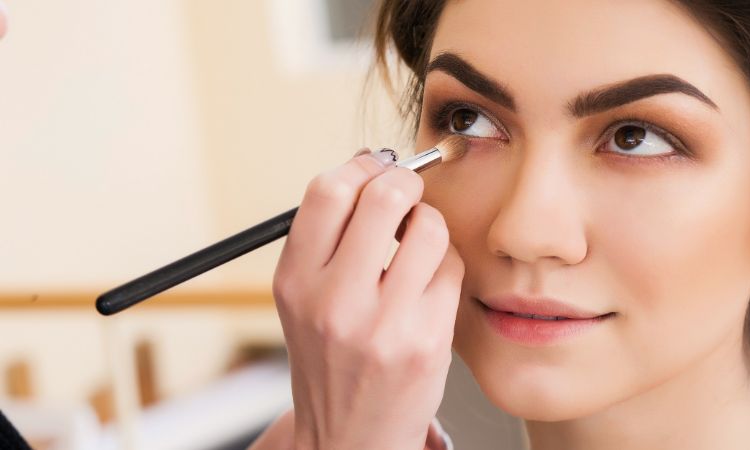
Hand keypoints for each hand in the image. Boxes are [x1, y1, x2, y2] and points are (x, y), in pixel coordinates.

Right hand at [272, 148, 464, 449]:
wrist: (350, 435)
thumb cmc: (332, 357)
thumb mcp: (305, 298)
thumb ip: (328, 237)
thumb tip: (372, 165)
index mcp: (296, 281)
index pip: (326, 191)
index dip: (359, 168)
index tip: (374, 170)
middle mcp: (334, 301)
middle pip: (382, 197)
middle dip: (404, 182)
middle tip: (407, 193)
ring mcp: (383, 324)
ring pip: (428, 227)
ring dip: (429, 223)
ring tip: (418, 244)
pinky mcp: (426, 341)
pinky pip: (451, 268)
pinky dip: (445, 265)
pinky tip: (429, 285)